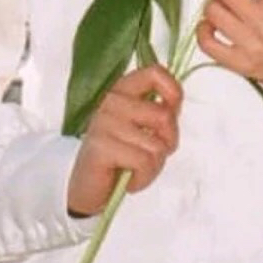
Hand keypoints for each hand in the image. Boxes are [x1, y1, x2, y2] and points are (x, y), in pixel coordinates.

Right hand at [67, 64, 182, 216]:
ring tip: (137, 170)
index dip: (173, 91)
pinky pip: (144, 162)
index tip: (173, 112)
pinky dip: (144, 178)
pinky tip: (130, 181)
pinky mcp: (101, 146)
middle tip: (152, 154)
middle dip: (168, 142)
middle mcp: (112, 100)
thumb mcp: (141, 128)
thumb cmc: (120, 157)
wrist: (86, 189)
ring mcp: (105, 122)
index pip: (154, 72)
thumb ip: (158, 112)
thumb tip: (176, 102)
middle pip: (164, 115)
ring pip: (157, 144)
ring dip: (154, 166)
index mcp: (123, 89)